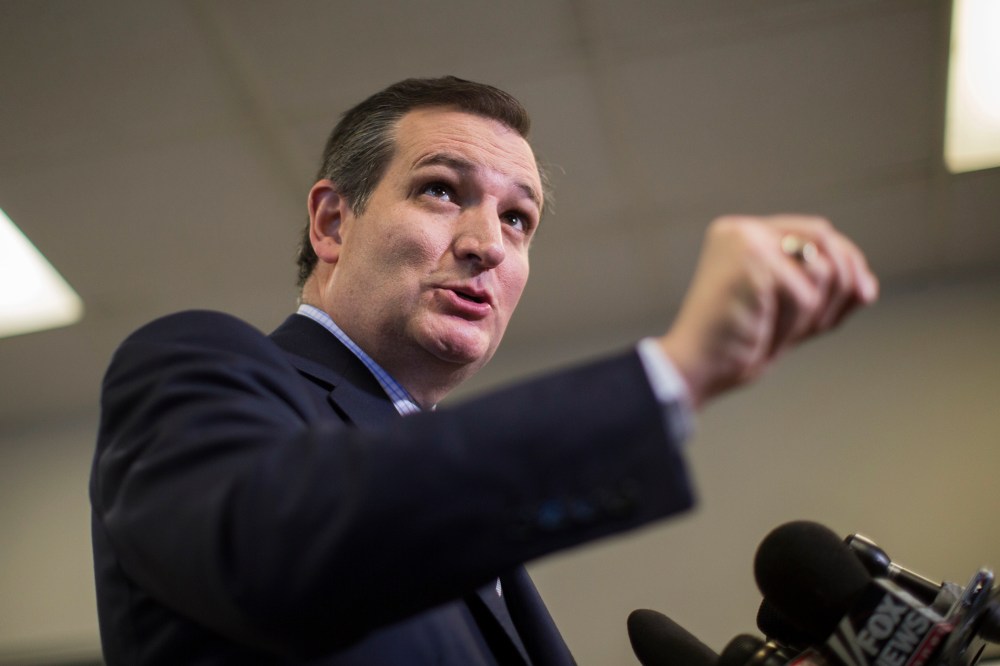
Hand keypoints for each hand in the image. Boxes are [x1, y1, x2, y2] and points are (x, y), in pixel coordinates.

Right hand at [658, 215, 877, 407]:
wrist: (697, 369)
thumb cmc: (739, 346)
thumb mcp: (793, 315)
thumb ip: (826, 293)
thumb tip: (868, 286)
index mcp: (746, 235)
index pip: (816, 232)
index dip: (849, 261)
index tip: (864, 294)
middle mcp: (742, 230)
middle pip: (825, 241)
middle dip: (840, 284)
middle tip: (821, 324)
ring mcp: (745, 241)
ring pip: (821, 270)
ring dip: (810, 313)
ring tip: (777, 331)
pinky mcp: (750, 261)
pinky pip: (804, 295)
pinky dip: (792, 326)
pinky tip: (764, 335)